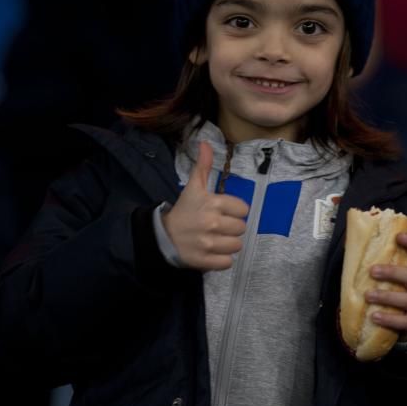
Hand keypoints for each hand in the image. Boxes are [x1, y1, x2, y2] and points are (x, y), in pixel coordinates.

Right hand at [161, 142, 248, 270]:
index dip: (235, 211)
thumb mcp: (193, 187)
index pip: (243, 209)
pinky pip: (227, 262)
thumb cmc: (184, 210)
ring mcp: (208, 243)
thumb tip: (205, 143)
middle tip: (218, 226)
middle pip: (241, 228)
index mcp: (213, 203)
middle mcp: (212, 223)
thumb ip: (203, 165)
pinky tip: (212, 252)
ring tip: (216, 239)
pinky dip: (222, 259)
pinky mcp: (205, 261)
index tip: (223, 212)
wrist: (163, 235)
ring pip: (236, 246)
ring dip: (228, 244)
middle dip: (231, 228)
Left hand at [365, 232, 406, 341]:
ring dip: (387, 297)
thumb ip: (380, 267)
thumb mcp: (392, 281)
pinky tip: (375, 316)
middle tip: (372, 271)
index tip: (399, 236)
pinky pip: (405, 322)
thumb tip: (351, 249)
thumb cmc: (396, 296)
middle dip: (392, 272)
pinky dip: (389, 319)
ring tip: (368, 296)